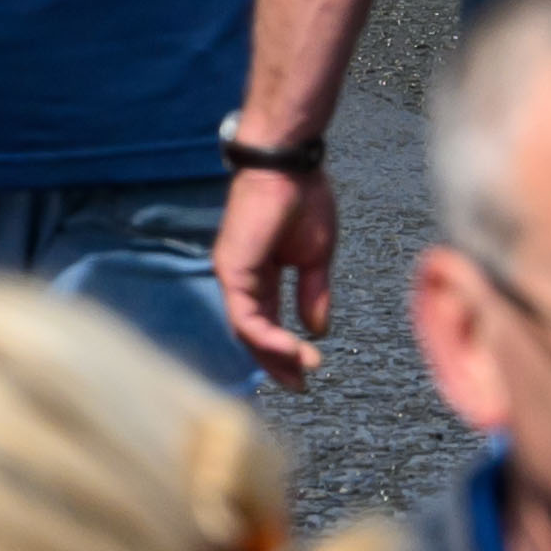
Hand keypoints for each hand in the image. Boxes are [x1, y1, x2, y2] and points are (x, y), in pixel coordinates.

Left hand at [212, 158, 334, 386]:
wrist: (290, 165)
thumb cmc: (304, 199)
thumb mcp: (315, 257)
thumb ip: (313, 293)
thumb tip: (317, 330)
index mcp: (259, 275)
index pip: (265, 323)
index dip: (284, 350)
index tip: (308, 369)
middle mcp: (241, 279)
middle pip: (252, 334)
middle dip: (276, 363)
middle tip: (299, 385)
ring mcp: (233, 275)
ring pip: (247, 331)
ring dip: (275, 356)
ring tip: (302, 371)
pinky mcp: (232, 270)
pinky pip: (246, 318)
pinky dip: (267, 339)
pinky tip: (292, 350)